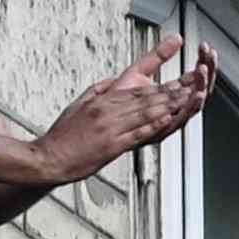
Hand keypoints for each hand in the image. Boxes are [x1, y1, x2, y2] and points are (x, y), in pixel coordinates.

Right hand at [33, 38, 219, 183]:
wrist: (49, 157)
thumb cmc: (64, 134)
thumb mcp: (80, 104)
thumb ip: (99, 91)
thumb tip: (114, 81)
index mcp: (102, 101)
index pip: (136, 90)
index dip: (159, 85)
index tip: (174, 81)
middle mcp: (108, 111)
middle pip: (145, 99)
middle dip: (170, 92)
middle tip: (189, 87)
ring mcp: (110, 128)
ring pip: (144, 113)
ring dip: (168, 106)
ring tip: (185, 100)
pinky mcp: (110, 145)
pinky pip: (136, 133)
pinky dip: (153, 125)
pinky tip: (166, 120)